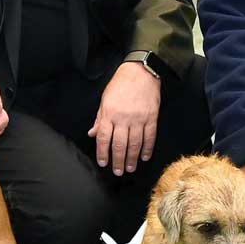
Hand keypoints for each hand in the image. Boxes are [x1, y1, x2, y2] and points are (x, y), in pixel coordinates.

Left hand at [88, 61, 161, 175]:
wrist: (141, 71)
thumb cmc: (120, 84)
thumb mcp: (105, 99)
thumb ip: (99, 118)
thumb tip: (92, 134)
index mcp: (109, 113)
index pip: (104, 138)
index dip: (102, 152)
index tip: (103, 163)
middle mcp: (123, 118)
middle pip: (119, 145)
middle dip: (118, 160)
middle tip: (118, 172)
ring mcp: (139, 119)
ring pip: (135, 144)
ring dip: (132, 158)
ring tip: (130, 168)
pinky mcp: (151, 117)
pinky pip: (149, 137)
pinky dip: (147, 148)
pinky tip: (145, 157)